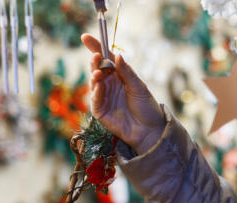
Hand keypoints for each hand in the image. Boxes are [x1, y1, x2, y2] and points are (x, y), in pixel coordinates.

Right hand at [81, 34, 164, 153]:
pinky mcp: (100, 111)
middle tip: (96, 56)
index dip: (96, 47)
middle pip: (97, 69)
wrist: (150, 130)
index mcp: (118, 76)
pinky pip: (94, 99)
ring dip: (95, 75)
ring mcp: (103, 97)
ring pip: (93, 82)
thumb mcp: (139, 87)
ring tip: (99, 72)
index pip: (105, 59)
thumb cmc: (146, 107)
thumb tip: (118, 55)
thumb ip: (127, 72)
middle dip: (94, 61)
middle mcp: (109, 84)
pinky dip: (96, 92)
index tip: (86, 37)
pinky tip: (99, 87)